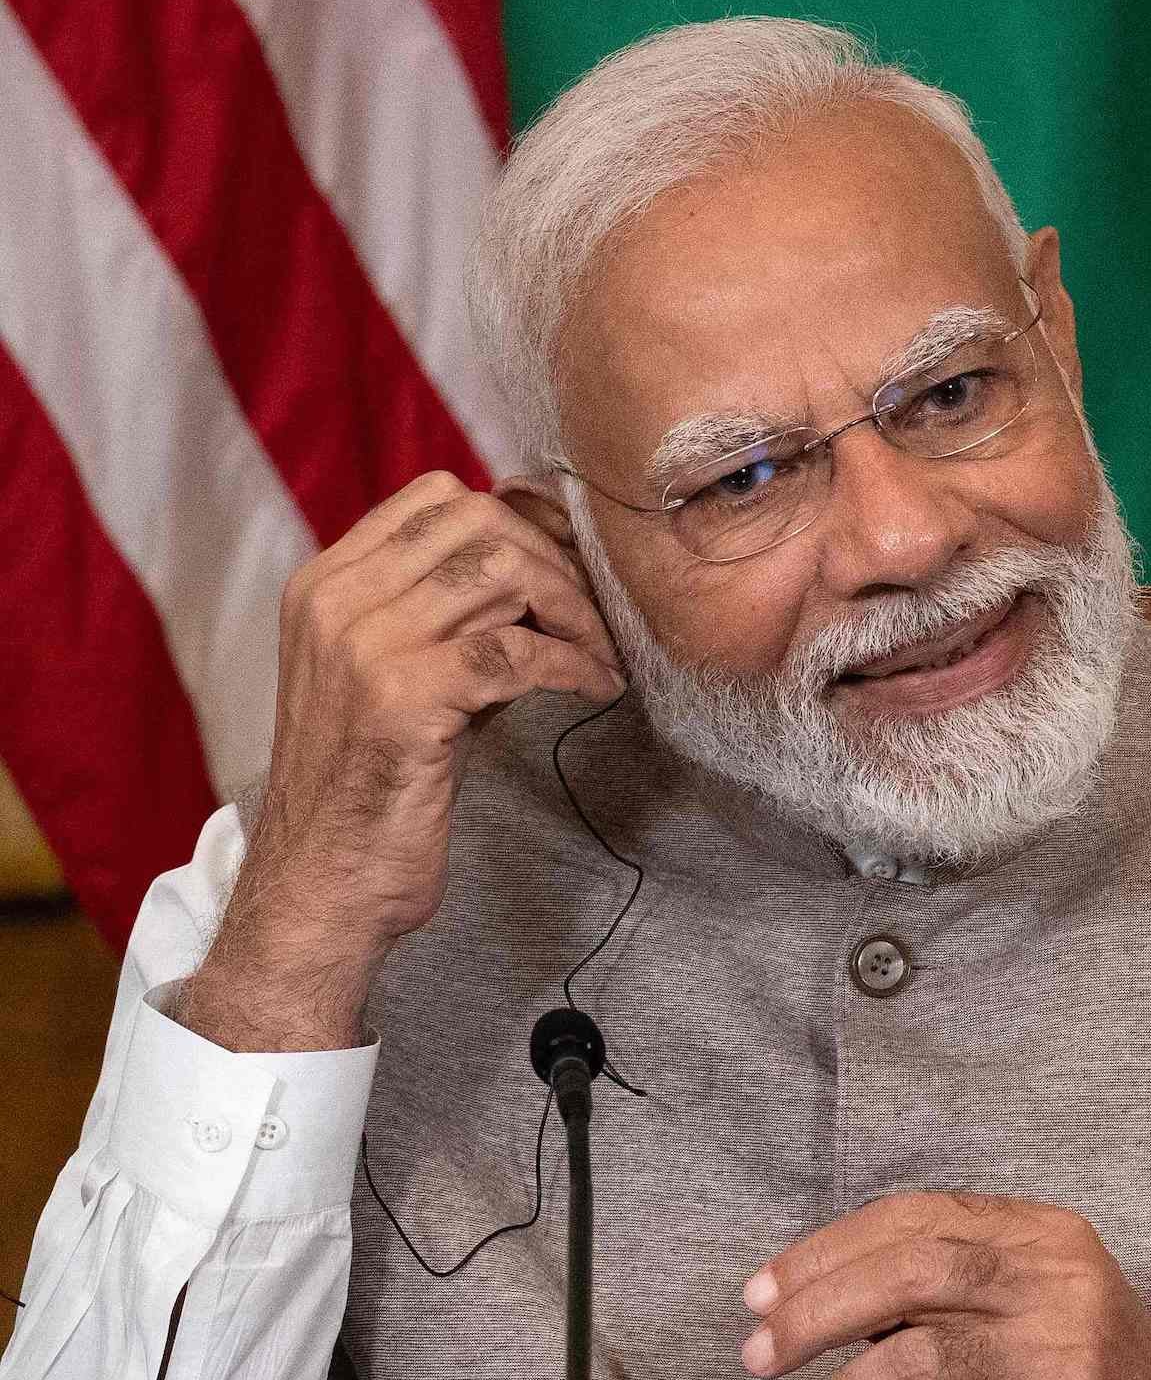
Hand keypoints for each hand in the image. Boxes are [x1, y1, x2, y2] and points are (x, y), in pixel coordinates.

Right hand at [171, 474, 622, 1052]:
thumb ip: (453, 607)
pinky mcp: (402, 698)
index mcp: (323, 583)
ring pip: (506, 573)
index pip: (438, 496)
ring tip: (599, 656)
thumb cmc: (379, 778)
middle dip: (559, 564)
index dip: (522, 519)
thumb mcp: (401, 669)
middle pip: (483, 523)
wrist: (322, 884)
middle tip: (596, 620)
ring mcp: (361, 645)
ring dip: (576, 613)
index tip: (569, 565)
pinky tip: (597, 690)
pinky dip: (576, 666)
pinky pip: (519, 651)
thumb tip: (553, 551)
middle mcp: (334, 601)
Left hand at [743, 1192, 1150, 1379]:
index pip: (918, 1215)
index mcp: (1044, 1232)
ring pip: (920, 1356)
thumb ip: (954, 1275)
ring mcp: (1061, 1351)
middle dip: (817, 1312)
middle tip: (760, 1352)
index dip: (827, 1250)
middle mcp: (1057, 1280)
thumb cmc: (1081, 1356)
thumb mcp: (1037, 1286)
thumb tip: (820, 1293)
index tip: (764, 1291)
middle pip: (914, 1273)